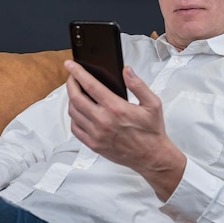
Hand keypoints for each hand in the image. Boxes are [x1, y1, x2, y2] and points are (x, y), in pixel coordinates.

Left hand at [65, 61, 186, 200]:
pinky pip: (75, 128)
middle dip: (71, 84)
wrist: (151, 156)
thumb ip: (138, 85)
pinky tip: (79, 112)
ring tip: (76, 93)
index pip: (90, 86)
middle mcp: (103, 121)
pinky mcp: (93, 144)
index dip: (78, 73)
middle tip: (71, 77)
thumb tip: (127, 71)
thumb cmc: (152, 131)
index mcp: (116, 108)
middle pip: (76, 98)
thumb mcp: (152, 104)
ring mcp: (96, 134)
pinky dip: (74, 117)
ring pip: (73, 113)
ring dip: (71, 100)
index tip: (71, 65)